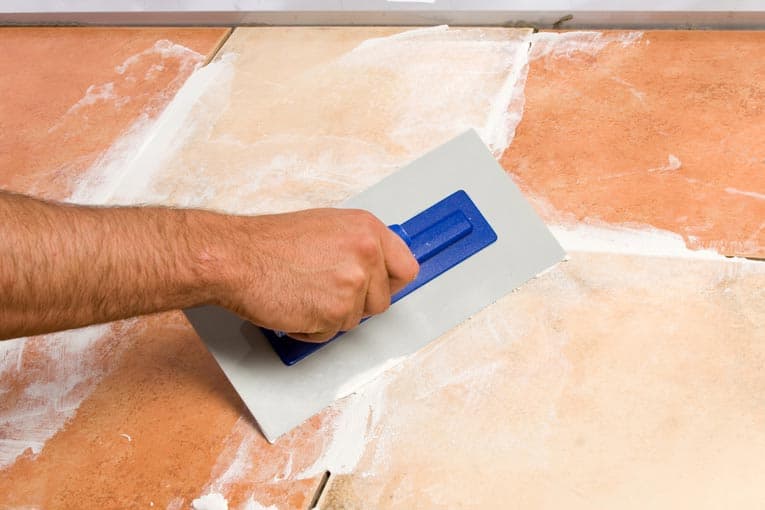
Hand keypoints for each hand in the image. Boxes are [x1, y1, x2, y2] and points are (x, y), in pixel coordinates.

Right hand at [213, 208, 418, 341]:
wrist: (237, 257)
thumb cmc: (269, 243)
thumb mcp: (326, 227)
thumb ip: (356, 246)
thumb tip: (374, 267)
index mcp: (367, 229)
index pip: (406, 268)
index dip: (388, 284)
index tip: (377, 288)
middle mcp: (367, 253)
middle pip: (381, 301)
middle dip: (355, 304)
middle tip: (324, 290)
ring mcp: (353, 283)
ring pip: (355, 320)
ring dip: (330, 316)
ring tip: (304, 292)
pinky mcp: (336, 311)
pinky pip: (331, 334)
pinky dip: (312, 329)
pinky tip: (295, 305)